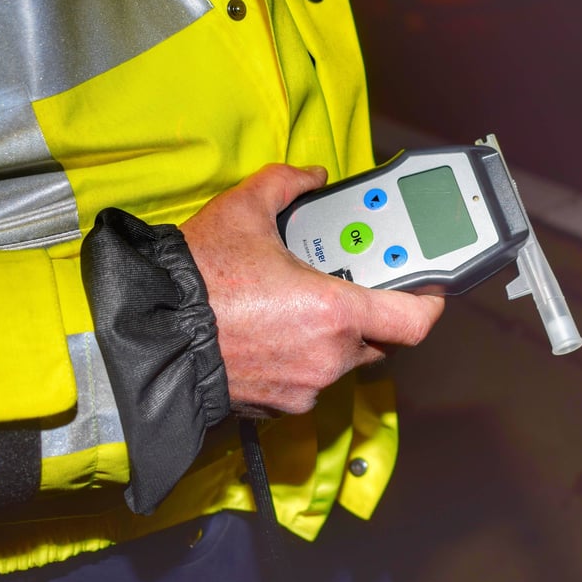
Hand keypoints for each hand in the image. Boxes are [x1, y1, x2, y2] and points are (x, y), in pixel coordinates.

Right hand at [180, 163, 444, 416]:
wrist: (150, 335)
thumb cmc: (198, 279)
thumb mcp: (243, 209)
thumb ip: (287, 182)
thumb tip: (311, 176)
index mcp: (335, 311)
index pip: (415, 321)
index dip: (431, 302)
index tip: (429, 286)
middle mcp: (328, 356)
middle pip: (380, 339)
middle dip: (371, 312)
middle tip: (346, 283)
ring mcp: (306, 386)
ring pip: (342, 360)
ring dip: (333, 335)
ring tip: (295, 304)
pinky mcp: (281, 405)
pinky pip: (310, 380)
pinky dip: (303, 358)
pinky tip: (272, 332)